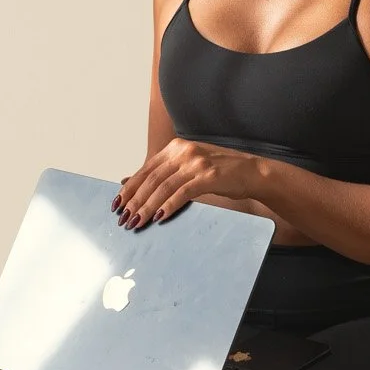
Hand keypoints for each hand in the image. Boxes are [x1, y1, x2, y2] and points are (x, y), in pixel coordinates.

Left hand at [112, 140, 263, 228]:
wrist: (251, 172)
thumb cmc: (219, 171)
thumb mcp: (187, 167)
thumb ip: (161, 172)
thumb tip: (126, 181)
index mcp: (175, 147)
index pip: (146, 169)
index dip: (130, 188)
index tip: (117, 205)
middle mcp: (183, 151)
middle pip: (151, 179)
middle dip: (135, 201)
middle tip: (124, 218)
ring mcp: (196, 162)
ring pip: (163, 187)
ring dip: (147, 207)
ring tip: (137, 222)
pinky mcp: (208, 176)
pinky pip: (182, 192)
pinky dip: (169, 206)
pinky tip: (160, 217)